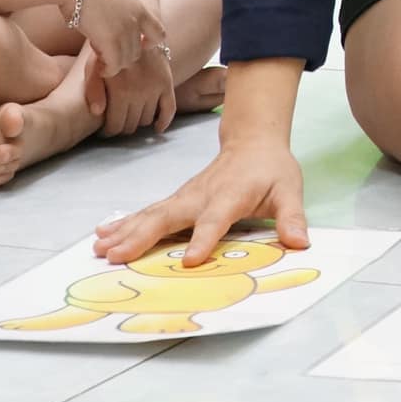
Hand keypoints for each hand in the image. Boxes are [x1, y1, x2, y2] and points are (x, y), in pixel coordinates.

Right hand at [70, 0, 169, 79]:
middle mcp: (136, 21)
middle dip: (124, 56)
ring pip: (126, 61)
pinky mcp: (110, 41)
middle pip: (138, 52)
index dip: (150, 44)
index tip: (139, 45)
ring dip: (114, 64)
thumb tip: (112, 27)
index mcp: (140, 9)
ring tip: (100, 59)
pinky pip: (114, 65)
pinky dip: (108, 70)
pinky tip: (99, 68)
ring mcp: (125, 32)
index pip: (160, 33)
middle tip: (107, 53)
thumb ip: (120, 15)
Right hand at [94, 131, 308, 265]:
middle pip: (169, 216)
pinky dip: (125, 224)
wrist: (252, 140)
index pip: (215, 219)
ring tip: (100, 250)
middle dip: (142, 237)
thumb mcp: (289, 189)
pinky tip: (103, 236)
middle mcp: (201, 195)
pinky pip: (148, 213)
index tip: (190, 261)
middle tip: (116, 256)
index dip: (203, 239)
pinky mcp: (177, 200)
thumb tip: (300, 242)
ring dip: (125, 232)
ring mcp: (185, 196)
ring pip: (152, 214)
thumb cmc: (271, 168)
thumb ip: (292, 217)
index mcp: (230, 195)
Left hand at [97, 42, 176, 137]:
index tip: (104, 130)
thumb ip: (92, 89)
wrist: (131, 31)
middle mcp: (139, 92)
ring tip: (129, 119)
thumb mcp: (93, 67)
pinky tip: (156, 127)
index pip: (115, 125)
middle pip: (131, 125)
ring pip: (147, 119)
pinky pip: (169, 109)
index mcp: (120, 91)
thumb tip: (97, 112)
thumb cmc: (107, 51)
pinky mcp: (167, 83)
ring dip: (138, 123)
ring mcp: (155, 88)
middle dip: (121, 128)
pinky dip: (164, 122)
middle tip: (115, 125)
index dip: (108, 131)